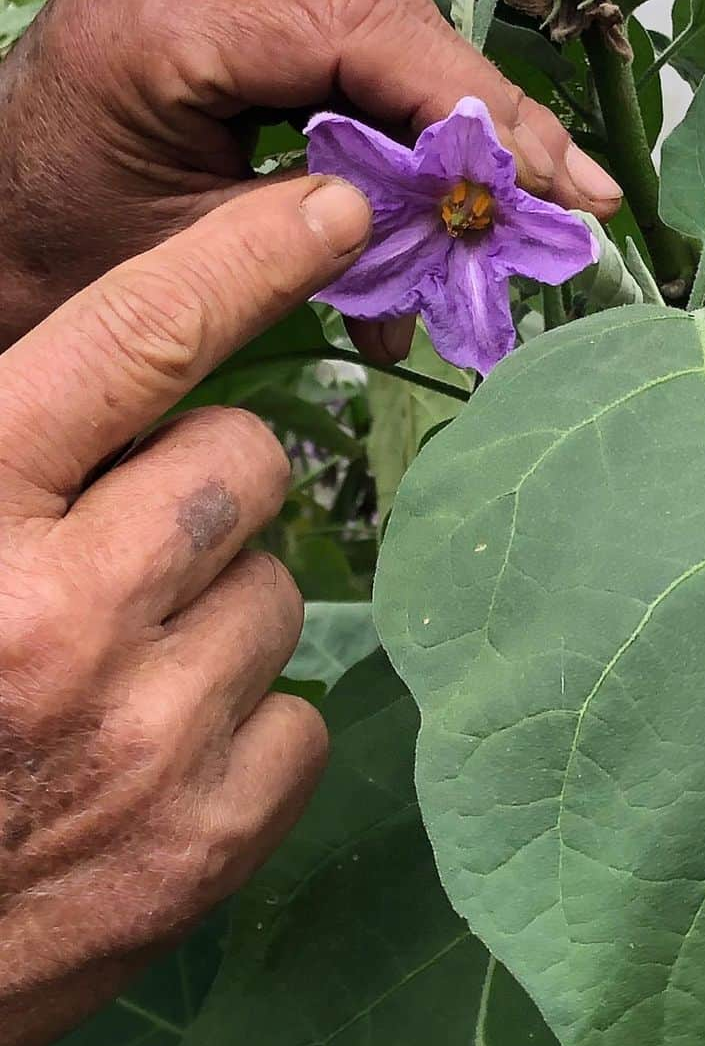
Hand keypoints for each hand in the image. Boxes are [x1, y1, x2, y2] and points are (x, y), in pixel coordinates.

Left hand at [0, 0, 621, 357]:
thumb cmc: (50, 266)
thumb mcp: (186, 264)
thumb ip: (316, 234)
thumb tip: (446, 231)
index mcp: (161, 19)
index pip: (364, 29)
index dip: (475, 106)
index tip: (552, 186)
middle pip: (387, 27)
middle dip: (487, 124)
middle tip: (571, 203)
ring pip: (380, 48)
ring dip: (451, 143)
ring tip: (515, 224)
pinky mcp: (231, 21)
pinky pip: (344, 70)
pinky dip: (397, 148)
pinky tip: (430, 222)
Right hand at [0, 173, 370, 1045]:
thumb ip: (8, 438)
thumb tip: (95, 373)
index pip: (135, 338)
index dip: (245, 256)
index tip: (332, 208)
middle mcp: (62, 610)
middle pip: (245, 461)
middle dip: (204, 483)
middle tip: (129, 547)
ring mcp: (151, 734)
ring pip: (279, 590)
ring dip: (219, 610)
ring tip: (122, 676)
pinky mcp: (211, 837)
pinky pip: (300, 715)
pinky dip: (247, 724)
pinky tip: (163, 762)